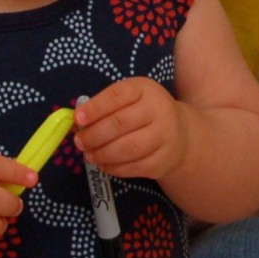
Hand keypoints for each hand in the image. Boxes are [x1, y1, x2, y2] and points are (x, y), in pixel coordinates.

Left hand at [74, 78, 188, 180]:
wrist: (180, 133)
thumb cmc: (144, 112)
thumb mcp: (129, 99)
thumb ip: (105, 107)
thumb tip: (77, 122)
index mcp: (145, 89)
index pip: (116, 96)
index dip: (95, 108)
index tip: (78, 119)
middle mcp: (158, 109)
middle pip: (119, 124)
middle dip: (93, 135)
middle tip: (80, 142)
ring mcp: (164, 136)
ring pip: (127, 148)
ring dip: (102, 154)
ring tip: (89, 155)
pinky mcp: (163, 160)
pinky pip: (134, 167)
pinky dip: (114, 168)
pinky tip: (104, 164)